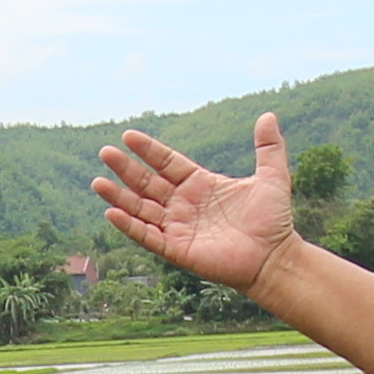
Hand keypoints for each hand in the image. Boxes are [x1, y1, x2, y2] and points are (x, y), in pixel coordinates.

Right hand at [93, 112, 294, 292]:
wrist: (275, 257)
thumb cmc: (274, 220)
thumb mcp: (273, 177)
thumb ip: (268, 147)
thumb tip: (268, 115)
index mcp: (200, 184)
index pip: (167, 163)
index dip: (148, 150)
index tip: (128, 136)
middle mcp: (184, 205)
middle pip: (147, 184)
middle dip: (126, 169)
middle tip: (105, 153)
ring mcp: (178, 228)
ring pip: (141, 209)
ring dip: (119, 197)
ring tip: (98, 182)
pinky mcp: (177, 250)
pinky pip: (147, 237)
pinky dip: (129, 226)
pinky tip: (112, 214)